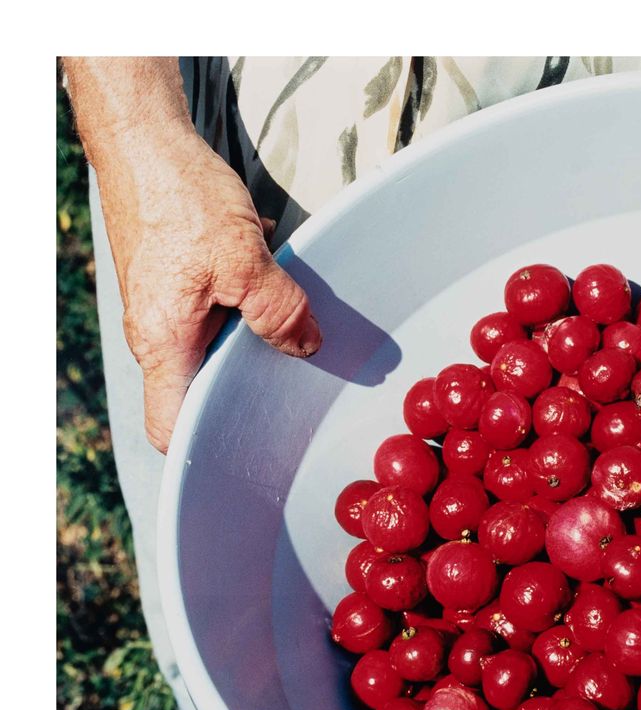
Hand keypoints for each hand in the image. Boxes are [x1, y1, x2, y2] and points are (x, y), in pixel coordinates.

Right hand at [95, 126, 321, 450]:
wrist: (146, 140)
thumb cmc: (180, 197)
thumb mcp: (246, 260)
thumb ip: (279, 312)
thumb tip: (307, 347)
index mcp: (163, 341)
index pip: (167, 425)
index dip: (202, 446)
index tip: (247, 449)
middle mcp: (156, 332)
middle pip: (198, 388)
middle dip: (245, 387)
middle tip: (293, 386)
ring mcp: (164, 307)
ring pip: (212, 345)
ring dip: (252, 336)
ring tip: (292, 325)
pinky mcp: (176, 281)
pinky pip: (214, 310)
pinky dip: (245, 301)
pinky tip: (272, 280)